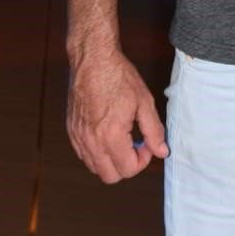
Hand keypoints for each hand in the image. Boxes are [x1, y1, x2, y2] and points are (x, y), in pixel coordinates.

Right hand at [67, 48, 168, 182]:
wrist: (93, 59)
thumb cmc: (119, 76)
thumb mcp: (144, 101)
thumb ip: (154, 131)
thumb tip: (162, 152)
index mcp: (111, 136)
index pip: (128, 169)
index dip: (143, 160)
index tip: (147, 142)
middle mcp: (91, 141)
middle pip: (110, 176)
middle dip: (127, 165)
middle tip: (136, 144)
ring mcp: (78, 137)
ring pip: (95, 168)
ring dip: (111, 160)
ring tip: (123, 137)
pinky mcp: (71, 130)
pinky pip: (84, 155)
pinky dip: (97, 152)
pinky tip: (107, 133)